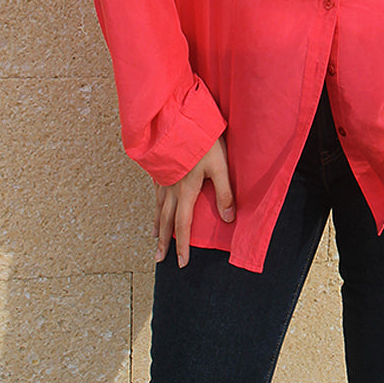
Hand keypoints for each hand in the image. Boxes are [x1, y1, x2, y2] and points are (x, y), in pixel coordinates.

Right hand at [154, 135, 234, 267]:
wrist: (176, 119)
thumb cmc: (201, 141)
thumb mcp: (220, 166)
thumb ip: (224, 192)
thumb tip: (229, 218)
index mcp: (186, 192)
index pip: (183, 226)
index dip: (182, 246)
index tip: (181, 263)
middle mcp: (171, 189)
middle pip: (166, 221)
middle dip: (164, 242)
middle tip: (159, 259)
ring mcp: (163, 178)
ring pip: (159, 207)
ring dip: (157, 224)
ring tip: (154, 237)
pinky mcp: (159, 168)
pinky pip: (156, 192)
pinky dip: (155, 204)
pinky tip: (156, 204)